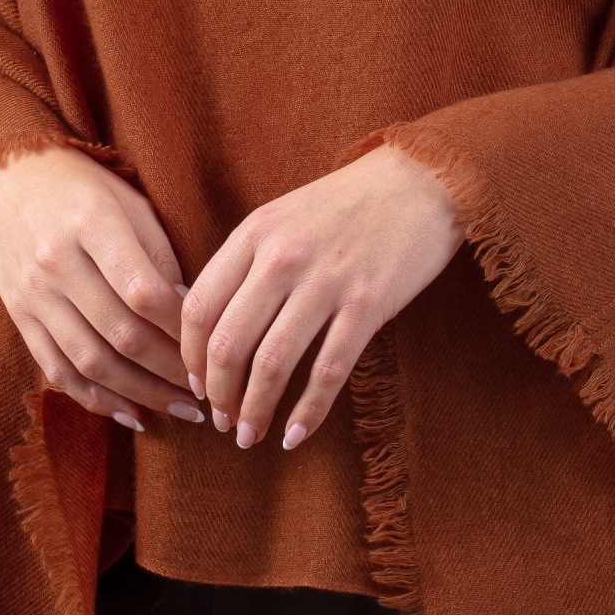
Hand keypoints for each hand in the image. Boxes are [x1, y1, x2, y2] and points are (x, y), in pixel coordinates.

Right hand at [0, 147, 207, 431]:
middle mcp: (57, 262)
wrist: (6, 179)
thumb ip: (160, 258)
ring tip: (180, 409)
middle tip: (207, 392)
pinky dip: (96, 400)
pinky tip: (132, 413)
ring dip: (141, 394)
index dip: (182, 329)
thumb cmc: (84, 189)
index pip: (144, 292)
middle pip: (121, 334)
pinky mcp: (19, 316)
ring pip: (90, 362)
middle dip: (170, 372)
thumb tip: (192, 318)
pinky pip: (57, 370)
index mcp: (92, 224)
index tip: (213, 348)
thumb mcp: (131, 204)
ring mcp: (33, 294)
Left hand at [180, 143, 463, 449]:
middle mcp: (282, 257)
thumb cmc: (349, 204)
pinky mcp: (369, 304)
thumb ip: (247, 263)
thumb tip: (212, 325)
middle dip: (219, 394)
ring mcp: (326, 281)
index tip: (197, 384)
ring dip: (255, 410)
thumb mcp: (284, 218)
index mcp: (254, 233)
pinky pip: (328, 371)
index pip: (199, 308)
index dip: (190, 357)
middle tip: (222, 421)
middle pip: (228, 343)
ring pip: (272, 364)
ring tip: (250, 436)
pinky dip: (307, 411)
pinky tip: (295, 434)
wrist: (423, 178)